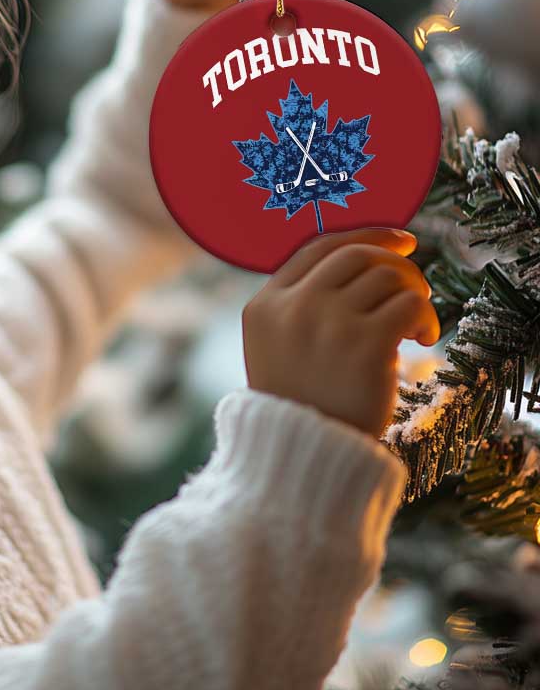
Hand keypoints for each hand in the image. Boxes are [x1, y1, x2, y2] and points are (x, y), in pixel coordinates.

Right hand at [242, 228, 441, 439]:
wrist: (303, 454)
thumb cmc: (299, 402)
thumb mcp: (275, 347)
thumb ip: (297, 305)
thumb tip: (364, 260)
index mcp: (264, 305)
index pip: (317, 247)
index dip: (364, 235)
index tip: (398, 241)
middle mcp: (293, 307)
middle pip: (356, 254)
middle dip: (396, 263)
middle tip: (414, 287)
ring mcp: (328, 323)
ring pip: (389, 276)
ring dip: (414, 293)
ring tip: (416, 326)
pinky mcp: (365, 344)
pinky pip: (410, 305)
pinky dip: (425, 317)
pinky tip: (422, 339)